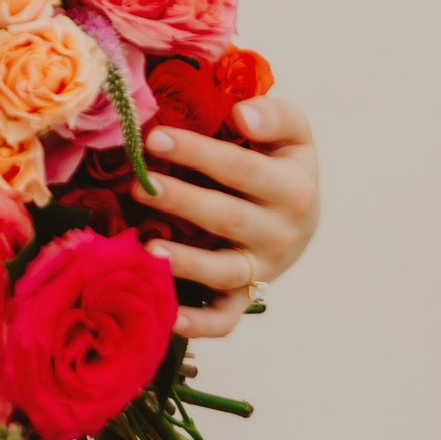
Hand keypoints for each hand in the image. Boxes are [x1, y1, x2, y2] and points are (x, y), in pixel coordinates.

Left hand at [130, 95, 320, 339]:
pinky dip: (199, 324)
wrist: (302, 215)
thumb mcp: (293, 132)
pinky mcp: (246, 296)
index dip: (198, 152)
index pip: (241, 169)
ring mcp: (262, 270)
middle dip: (180, 200)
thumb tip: (242, 115)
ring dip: (185, 263)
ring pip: (224, 271)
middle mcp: (282, 234)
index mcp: (293, 189)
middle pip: (227, 218)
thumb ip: (275, 115)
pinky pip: (225, 318)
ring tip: (146, 249)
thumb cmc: (282, 163)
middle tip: (139, 184)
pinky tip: (167, 316)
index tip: (154, 137)